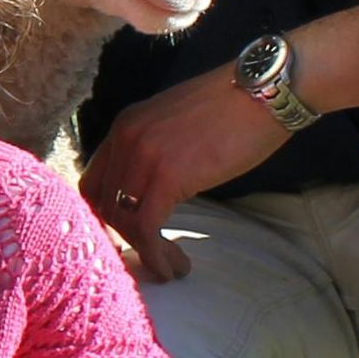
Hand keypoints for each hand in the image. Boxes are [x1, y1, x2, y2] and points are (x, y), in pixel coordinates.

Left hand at [78, 63, 289, 281]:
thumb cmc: (235, 108)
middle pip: (102, 204)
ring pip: (121, 220)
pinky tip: (174, 267)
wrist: (265, 90)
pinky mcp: (168, 176)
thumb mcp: (178, 124)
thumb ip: (156, 150)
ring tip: (171, 265)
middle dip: (122, 237)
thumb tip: (155, 188)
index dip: (105, 216)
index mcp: (125, 126)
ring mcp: (143, 156)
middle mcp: (124, 139)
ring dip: (144, 251)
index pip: (94, 182)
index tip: (127, 238)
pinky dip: (156, 255)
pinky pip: (147, 228)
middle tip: (151, 255)